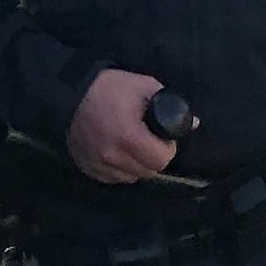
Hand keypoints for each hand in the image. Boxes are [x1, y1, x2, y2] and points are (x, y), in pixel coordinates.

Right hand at [67, 68, 179, 185]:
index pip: (160, 160)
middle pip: (147, 172)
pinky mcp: (87, 168)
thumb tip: (193, 124)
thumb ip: (171, 105)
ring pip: (131, 177)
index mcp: (128, 137)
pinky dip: (120, 169)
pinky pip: (113, 178)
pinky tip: (117, 151)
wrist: (71, 92)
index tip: (163, 137)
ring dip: (137, 165)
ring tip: (132, 144)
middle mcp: (112, 157)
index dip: (167, 148)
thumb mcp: (144, 86)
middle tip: (149, 139)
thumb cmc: (110, 87)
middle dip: (154, 157)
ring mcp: (97, 165)